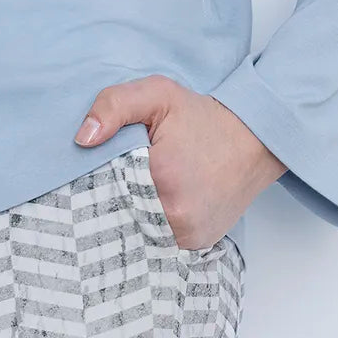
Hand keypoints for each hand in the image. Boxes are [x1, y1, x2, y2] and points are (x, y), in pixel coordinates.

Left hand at [73, 74, 286, 250]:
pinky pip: (160, 239)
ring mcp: (188, 234)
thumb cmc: (203, 118)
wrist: (254, 141)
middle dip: (115, 196)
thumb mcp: (158, 94)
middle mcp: (174, 215)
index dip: (99, 175)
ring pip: (138, 229)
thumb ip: (114, 106)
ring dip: (134, 213)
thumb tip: (83, 139)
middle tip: (126, 175)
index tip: (106, 164)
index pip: (103, 186)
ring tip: (143, 188)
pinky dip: (153, 224)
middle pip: (119, 212)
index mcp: (159, 176)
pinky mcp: (197, 243)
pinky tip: (159, 203)